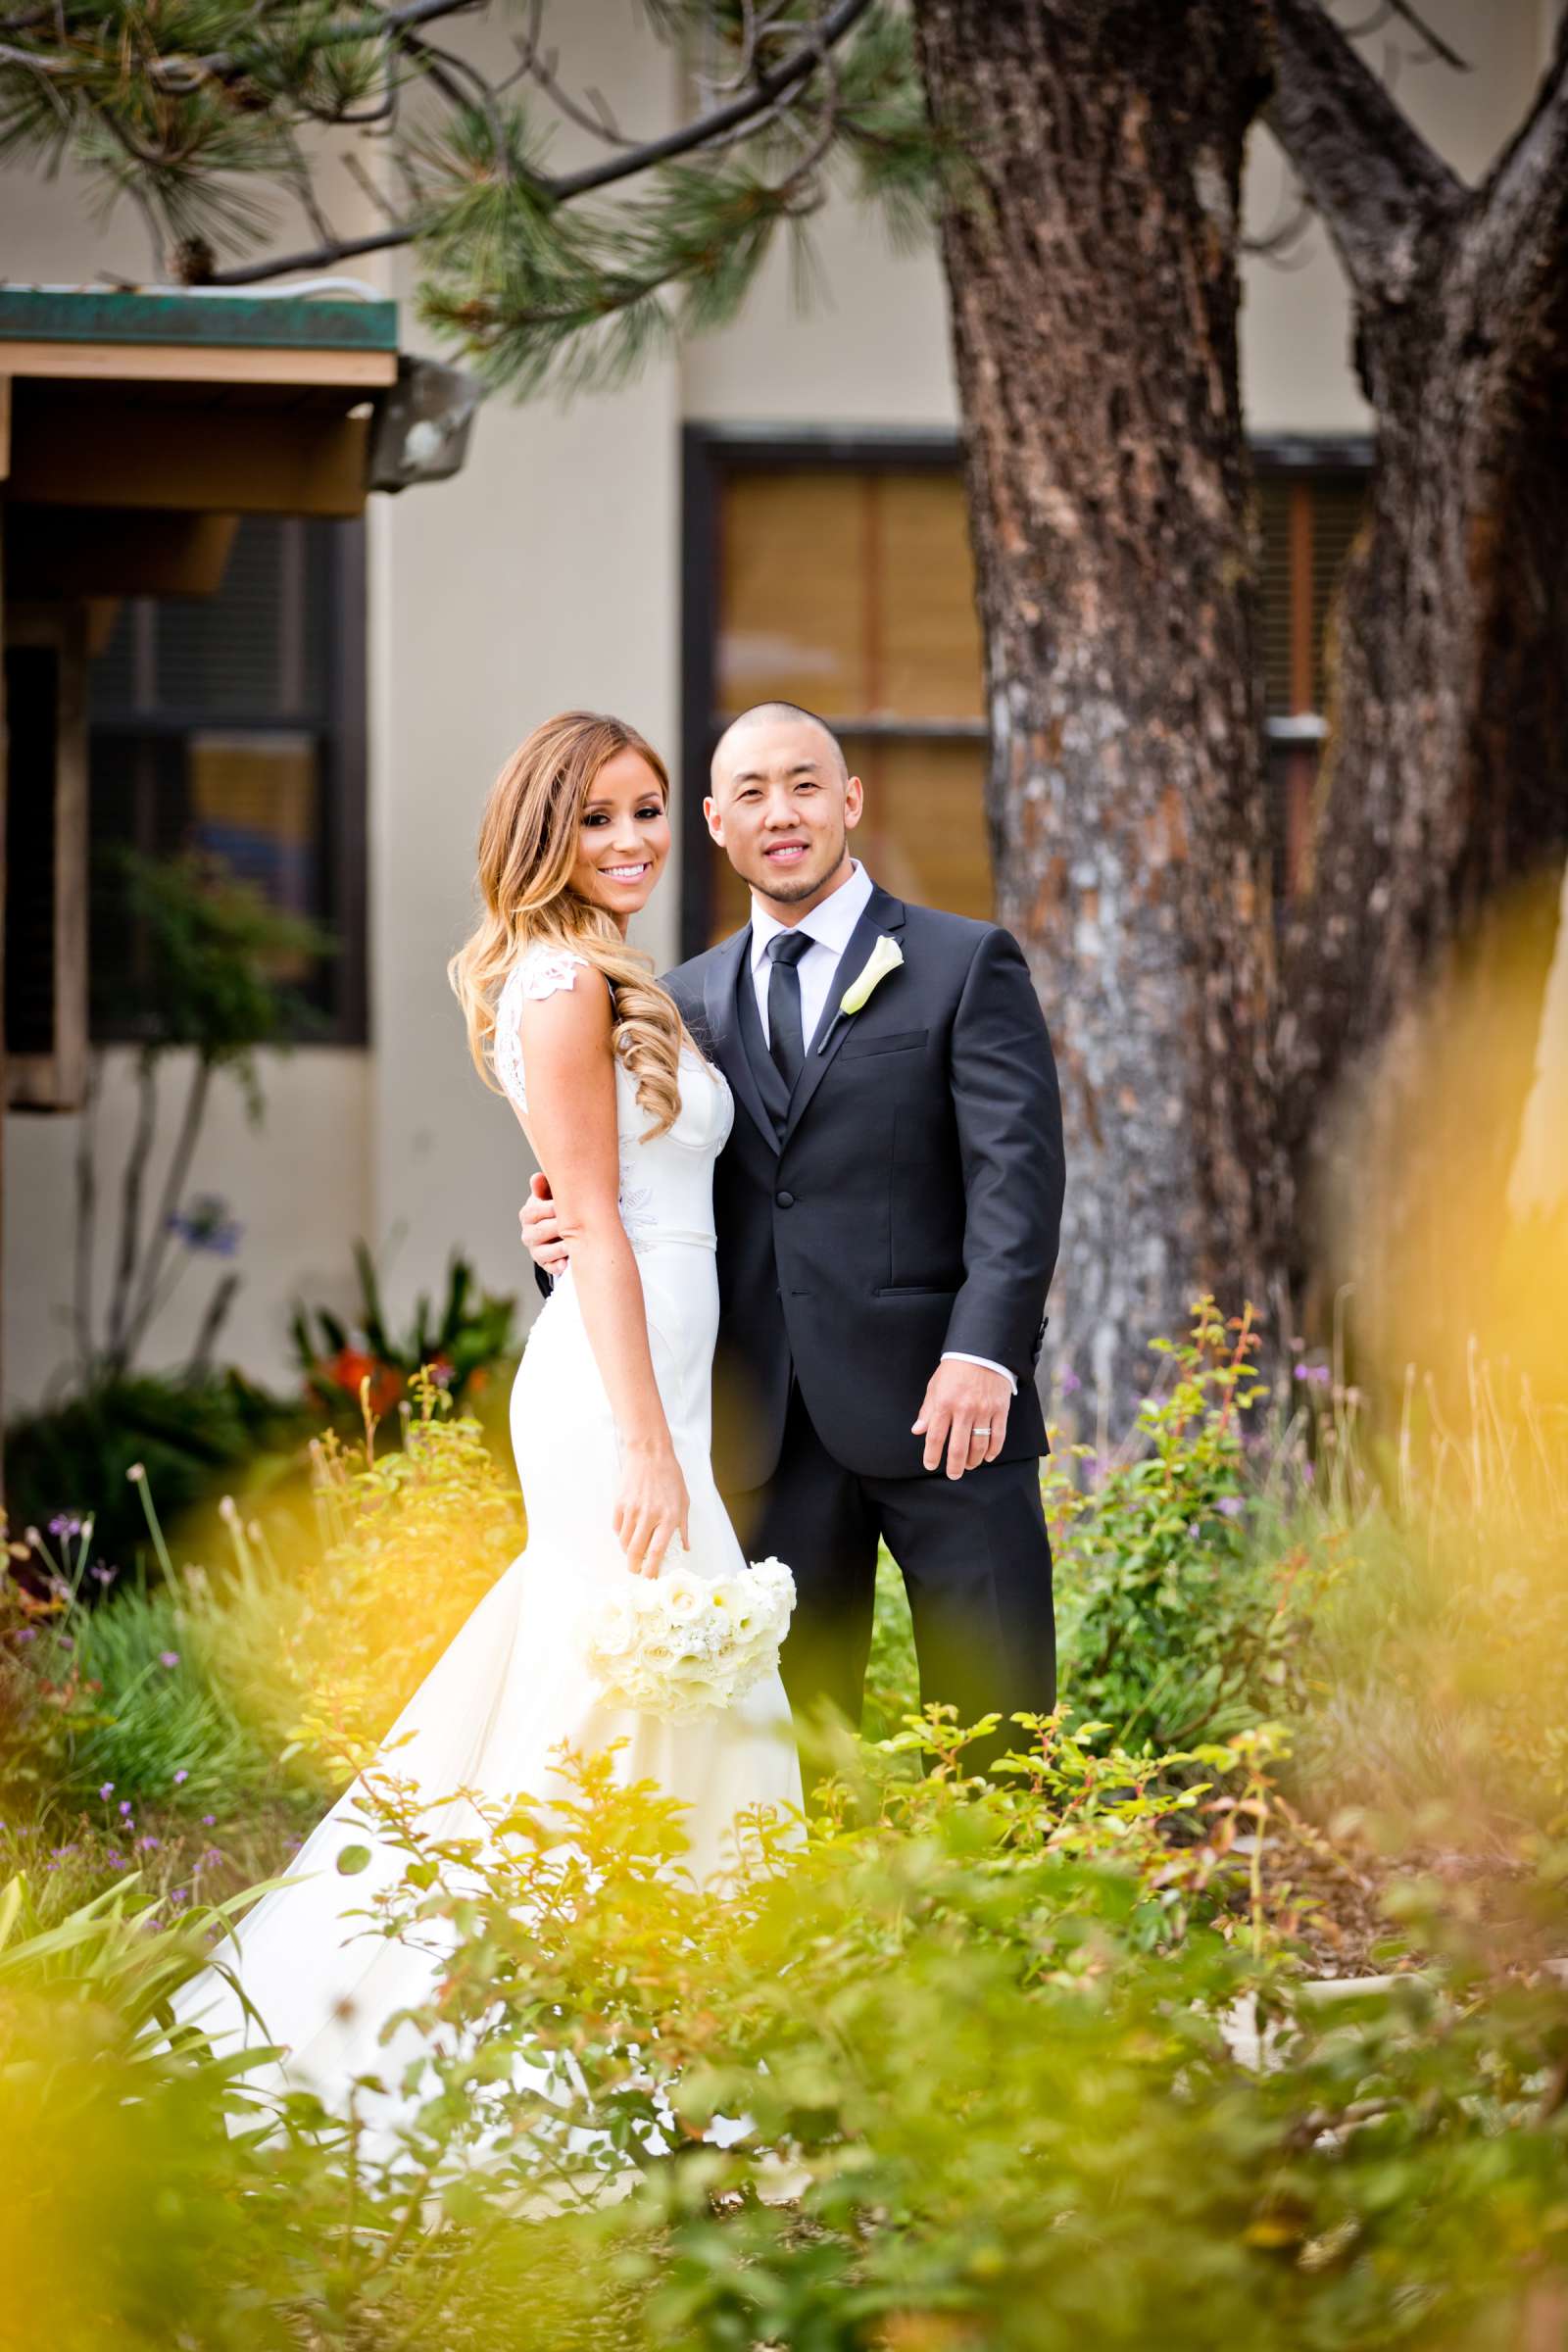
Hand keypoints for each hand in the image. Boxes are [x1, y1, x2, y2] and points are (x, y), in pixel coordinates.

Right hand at [519, 1171, 568, 1273]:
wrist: (558, 1229)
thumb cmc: (555, 1206)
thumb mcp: (550, 1195)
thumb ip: (544, 1187)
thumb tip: (537, 1177)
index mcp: (528, 1214)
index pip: (533, 1211)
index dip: (549, 1208)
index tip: (563, 1205)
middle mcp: (528, 1233)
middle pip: (540, 1231)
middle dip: (558, 1227)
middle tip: (575, 1224)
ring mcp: (536, 1250)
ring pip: (545, 1251)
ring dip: (560, 1248)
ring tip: (573, 1244)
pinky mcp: (545, 1264)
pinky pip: (550, 1267)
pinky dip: (558, 1266)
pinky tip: (567, 1263)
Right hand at [613, 1438, 689, 1576]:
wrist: (650, 1454)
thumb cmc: (670, 1477)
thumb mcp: (684, 1502)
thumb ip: (683, 1527)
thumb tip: (684, 1548)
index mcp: (668, 1517)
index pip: (657, 1551)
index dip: (651, 1569)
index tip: (649, 1577)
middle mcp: (649, 1516)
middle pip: (636, 1551)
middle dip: (634, 1566)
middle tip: (636, 1570)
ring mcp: (632, 1510)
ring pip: (624, 1542)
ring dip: (627, 1551)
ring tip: (633, 1551)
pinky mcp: (620, 1503)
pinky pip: (617, 1527)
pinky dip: (621, 1534)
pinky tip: (628, 1532)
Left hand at [912, 1360, 1011, 1479]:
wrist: (982, 1352)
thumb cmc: (955, 1369)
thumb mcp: (935, 1386)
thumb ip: (927, 1410)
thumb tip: (918, 1431)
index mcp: (944, 1404)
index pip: (935, 1437)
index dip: (931, 1455)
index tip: (930, 1465)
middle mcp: (964, 1410)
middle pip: (958, 1447)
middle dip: (954, 1466)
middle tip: (953, 1475)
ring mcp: (984, 1411)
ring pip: (979, 1445)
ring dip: (973, 1460)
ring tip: (969, 1466)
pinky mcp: (1000, 1410)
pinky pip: (998, 1437)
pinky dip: (993, 1451)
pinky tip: (987, 1457)